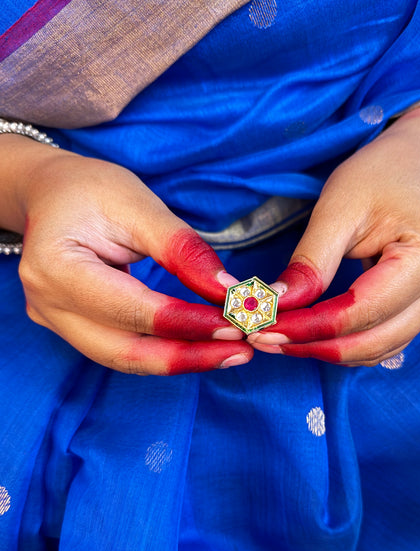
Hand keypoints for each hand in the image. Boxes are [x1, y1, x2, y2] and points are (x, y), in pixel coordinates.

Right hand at [11, 147, 252, 373]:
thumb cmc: (91, 190)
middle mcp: (47, 305)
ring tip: (230, 352)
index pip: (132, 310)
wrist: (52, 193)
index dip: (188, 322)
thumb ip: (183, 250)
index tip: (237, 323)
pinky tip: (201, 347)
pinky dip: (164, 351)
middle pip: (125, 352)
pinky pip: (122, 350)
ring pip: (125, 359)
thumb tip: (229, 291)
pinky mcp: (72, 329)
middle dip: (189, 356)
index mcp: (55, 267)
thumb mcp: (139, 205)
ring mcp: (54, 322)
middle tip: (242, 350)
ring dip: (181, 360)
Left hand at [249, 102, 419, 365]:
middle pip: (372, 342)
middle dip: (313, 346)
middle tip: (261, 338)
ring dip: (325, 351)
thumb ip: (311, 261)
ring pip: (376, 349)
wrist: (412, 163)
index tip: (261, 329)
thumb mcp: (338, 207)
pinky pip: (381, 340)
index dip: (309, 327)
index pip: (361, 312)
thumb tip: (276, 306)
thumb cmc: (378, 174)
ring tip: (277, 338)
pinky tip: (306, 334)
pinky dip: (342, 344)